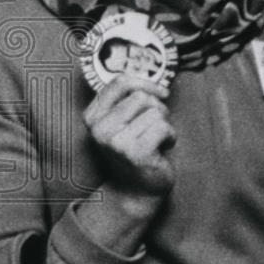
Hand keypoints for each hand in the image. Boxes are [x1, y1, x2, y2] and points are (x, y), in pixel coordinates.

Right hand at [84, 75, 175, 200]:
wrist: (136, 190)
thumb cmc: (135, 150)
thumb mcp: (123, 122)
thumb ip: (128, 99)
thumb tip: (151, 73)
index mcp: (93, 116)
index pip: (120, 82)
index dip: (146, 82)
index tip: (161, 93)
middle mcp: (99, 128)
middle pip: (141, 96)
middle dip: (158, 108)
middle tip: (155, 127)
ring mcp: (115, 142)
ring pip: (155, 111)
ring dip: (165, 124)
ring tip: (156, 140)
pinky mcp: (135, 153)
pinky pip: (164, 127)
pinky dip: (171, 136)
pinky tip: (162, 149)